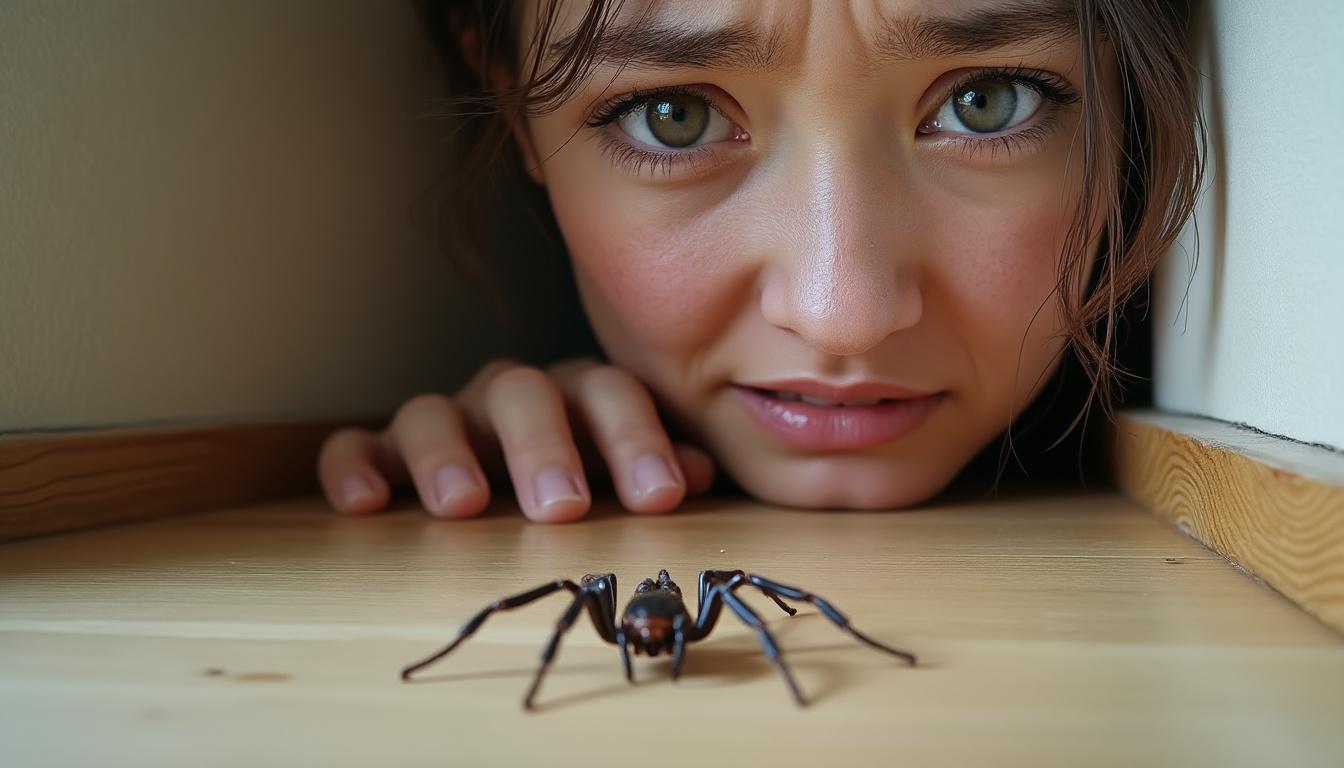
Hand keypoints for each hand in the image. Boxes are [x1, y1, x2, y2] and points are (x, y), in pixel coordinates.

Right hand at [317, 358, 715, 521]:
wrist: (503, 484)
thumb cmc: (577, 481)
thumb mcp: (621, 477)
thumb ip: (655, 471)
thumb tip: (699, 473)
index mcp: (576, 397)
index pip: (610, 395)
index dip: (636, 440)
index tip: (660, 496)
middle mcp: (509, 399)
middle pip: (523, 394)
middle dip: (544, 447)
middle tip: (561, 506)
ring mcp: (446, 422)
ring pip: (434, 412)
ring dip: (447, 455)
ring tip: (461, 506)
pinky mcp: (381, 454)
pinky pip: (355, 447)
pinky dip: (353, 468)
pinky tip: (365, 506)